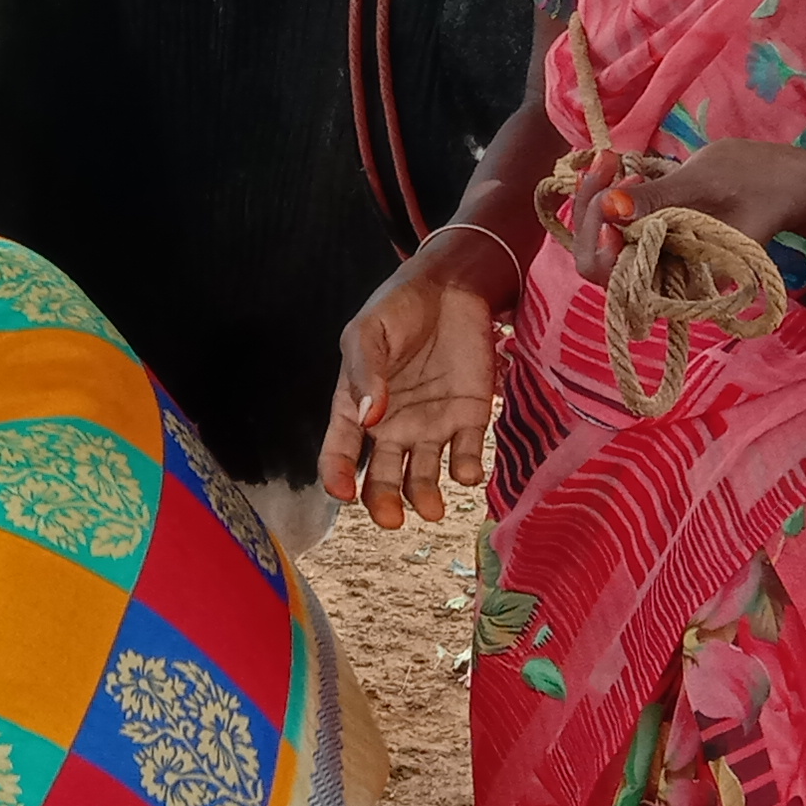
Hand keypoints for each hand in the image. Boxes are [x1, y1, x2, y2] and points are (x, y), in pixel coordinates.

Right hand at [323, 231, 507, 530]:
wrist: (451, 287)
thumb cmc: (399, 307)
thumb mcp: (370, 332)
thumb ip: (366, 372)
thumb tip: (369, 416)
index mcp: (358, 407)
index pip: (340, 452)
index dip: (337, 476)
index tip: (341, 492)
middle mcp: (392, 426)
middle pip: (382, 477)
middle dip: (383, 502)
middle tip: (390, 518)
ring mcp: (430, 426)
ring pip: (423, 476)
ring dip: (425, 496)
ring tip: (432, 508)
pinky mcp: (468, 419)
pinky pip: (466, 455)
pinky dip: (467, 471)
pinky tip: (466, 473)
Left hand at [558, 138, 805, 282]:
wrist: (780, 182)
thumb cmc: (754, 184)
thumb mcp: (705, 184)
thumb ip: (658, 198)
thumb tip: (610, 207)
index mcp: (680, 284)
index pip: (619, 280)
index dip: (603, 247)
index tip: (611, 203)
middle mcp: (659, 278)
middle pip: (598, 262)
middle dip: (591, 212)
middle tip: (609, 166)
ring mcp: (652, 258)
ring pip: (601, 240)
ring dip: (595, 199)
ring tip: (612, 160)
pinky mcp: (649, 236)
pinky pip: (613, 223)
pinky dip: (606, 195)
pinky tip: (611, 165)